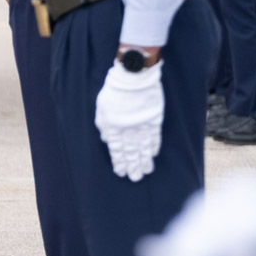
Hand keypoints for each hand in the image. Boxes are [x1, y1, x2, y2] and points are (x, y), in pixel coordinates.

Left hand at [94, 60, 164, 180]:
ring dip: (144, 160)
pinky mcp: (154, 119)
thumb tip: (106, 141)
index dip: (119, 161)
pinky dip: (154, 146)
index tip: (121, 172)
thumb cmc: (113, 91)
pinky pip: (154, 136)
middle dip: (132, 165)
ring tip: (145, 171)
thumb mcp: (101, 108)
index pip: (116, 149)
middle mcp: (128, 129)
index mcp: (113, 127)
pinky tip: (153, 155)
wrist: (133, 77)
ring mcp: (142, 125)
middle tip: (135, 178)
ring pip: (143, 147)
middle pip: (131, 151)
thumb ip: (103, 125)